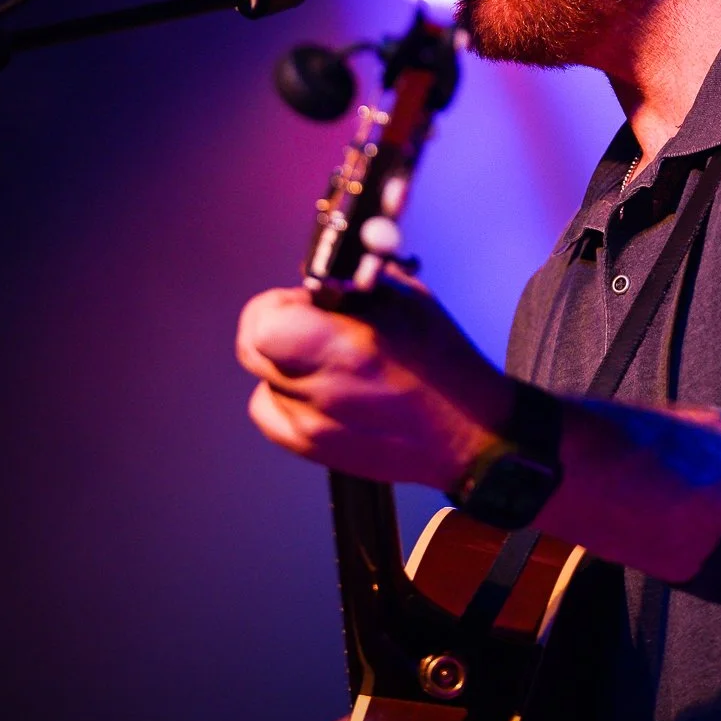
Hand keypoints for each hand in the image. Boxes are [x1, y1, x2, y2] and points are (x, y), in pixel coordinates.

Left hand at [235, 274, 512, 490]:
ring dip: (284, 361)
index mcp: (346, 347)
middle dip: (276, 326)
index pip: (264, 320)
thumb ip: (353, 283)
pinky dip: (283, 396)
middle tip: (311, 324)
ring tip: (325, 360)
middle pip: (252, 347)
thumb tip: (317, 273)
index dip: (280, 304)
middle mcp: (321, 389)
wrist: (467, 433)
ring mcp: (312, 424)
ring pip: (261, 376)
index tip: (305, 301)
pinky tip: (317, 390)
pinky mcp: (312, 448)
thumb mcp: (406, 301)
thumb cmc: (442, 364)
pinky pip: (268, 410)